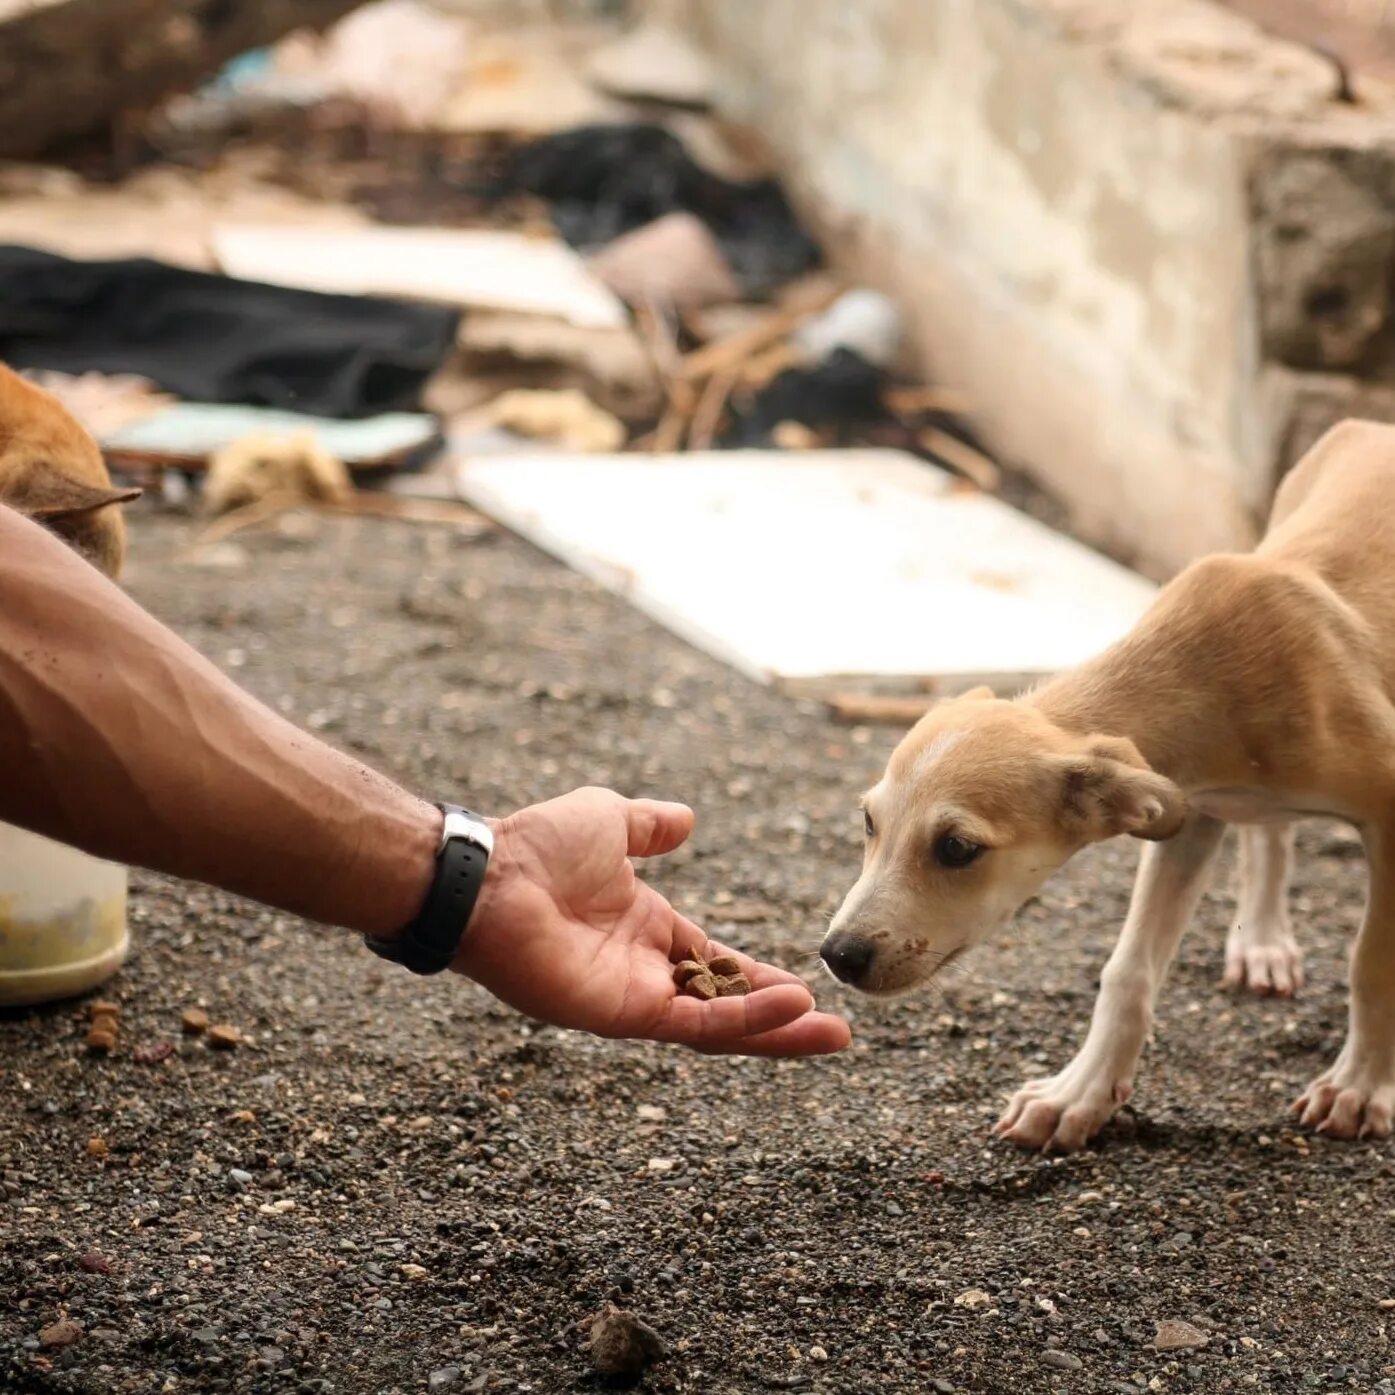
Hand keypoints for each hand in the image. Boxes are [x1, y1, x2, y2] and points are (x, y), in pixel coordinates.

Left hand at [453, 787, 850, 1056]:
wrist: (492, 874)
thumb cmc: (539, 845)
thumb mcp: (611, 820)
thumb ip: (650, 826)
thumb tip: (687, 819)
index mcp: (645, 931)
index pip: (716, 964)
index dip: (760, 977)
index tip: (806, 986)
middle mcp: (644, 972)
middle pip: (727, 1006)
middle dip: (781, 1020)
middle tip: (836, 1031)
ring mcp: (634, 997)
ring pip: (720, 1026)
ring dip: (776, 1029)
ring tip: (831, 1034)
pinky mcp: (624, 1014)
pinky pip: (697, 1022)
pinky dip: (746, 1019)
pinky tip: (791, 1008)